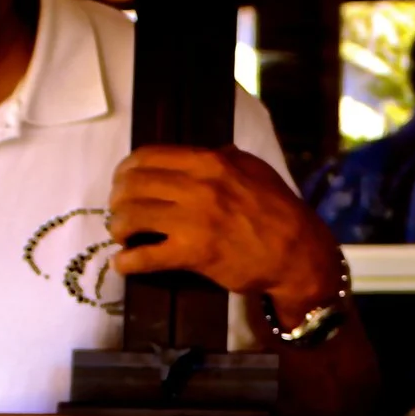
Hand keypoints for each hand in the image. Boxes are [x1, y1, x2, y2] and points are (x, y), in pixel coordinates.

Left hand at [107, 145, 341, 323]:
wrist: (297, 253)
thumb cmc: (278, 210)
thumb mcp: (254, 170)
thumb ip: (226, 158)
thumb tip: (210, 151)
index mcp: (208, 161)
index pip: (146, 156)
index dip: (125, 171)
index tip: (122, 183)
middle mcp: (197, 186)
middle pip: (132, 185)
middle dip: (117, 200)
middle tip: (118, 213)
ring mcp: (193, 220)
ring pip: (131, 216)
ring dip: (118, 228)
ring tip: (122, 237)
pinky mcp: (193, 254)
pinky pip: (145, 256)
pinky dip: (127, 262)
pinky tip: (123, 265)